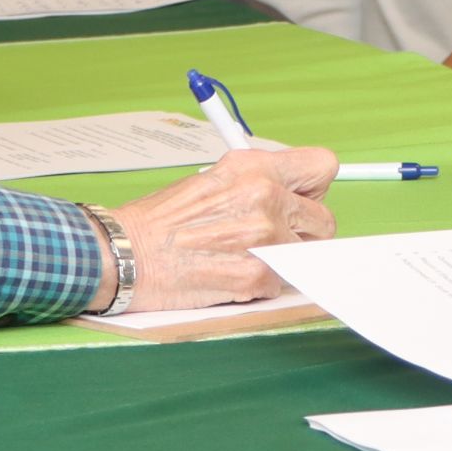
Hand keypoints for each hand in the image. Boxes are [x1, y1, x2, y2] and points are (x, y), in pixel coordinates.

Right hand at [104, 145, 335, 308]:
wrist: (127, 254)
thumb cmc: (160, 221)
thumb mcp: (212, 179)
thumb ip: (257, 184)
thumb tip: (291, 198)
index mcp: (254, 167)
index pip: (322, 166)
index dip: (313, 188)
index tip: (302, 200)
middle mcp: (265, 197)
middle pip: (324, 220)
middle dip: (303, 232)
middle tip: (272, 237)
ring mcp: (265, 238)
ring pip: (306, 255)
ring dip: (283, 260)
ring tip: (244, 256)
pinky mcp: (259, 275)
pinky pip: (282, 282)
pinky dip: (261, 284)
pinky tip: (231, 273)